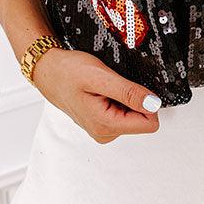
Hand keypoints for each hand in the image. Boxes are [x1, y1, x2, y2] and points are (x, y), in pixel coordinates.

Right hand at [31, 47, 161, 143]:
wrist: (49, 71)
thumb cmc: (68, 72)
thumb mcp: (101, 77)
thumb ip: (129, 93)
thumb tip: (154, 104)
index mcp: (105, 125)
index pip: (149, 123)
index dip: (147, 101)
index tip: (133, 87)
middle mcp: (104, 133)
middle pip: (142, 119)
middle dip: (134, 99)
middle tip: (114, 85)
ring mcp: (102, 129)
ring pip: (133, 115)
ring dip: (124, 97)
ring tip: (106, 86)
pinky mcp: (101, 122)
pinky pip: (123, 112)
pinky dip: (117, 98)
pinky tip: (103, 90)